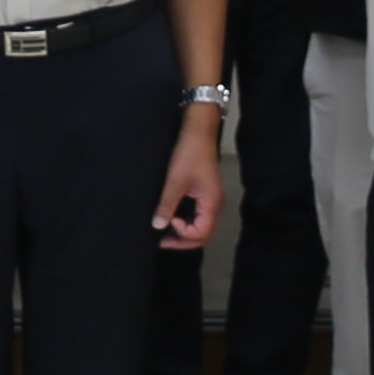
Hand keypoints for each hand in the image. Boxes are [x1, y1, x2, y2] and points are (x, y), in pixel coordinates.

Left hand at [152, 109, 221, 246]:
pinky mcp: (206, 194)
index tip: (169, 221)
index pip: (202, 233)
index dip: (184, 233)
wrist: (198, 133)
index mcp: (211, 203)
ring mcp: (212, 200)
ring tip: (166, 234)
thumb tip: (158, 226)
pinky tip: (174, 220)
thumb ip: (166, 205)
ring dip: (186, 233)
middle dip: (184, 241)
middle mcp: (215, 204)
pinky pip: (200, 216)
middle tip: (164, 242)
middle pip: (205, 234)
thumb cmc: (190, 153)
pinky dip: (188, 222)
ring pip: (203, 227)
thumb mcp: (174, 181)